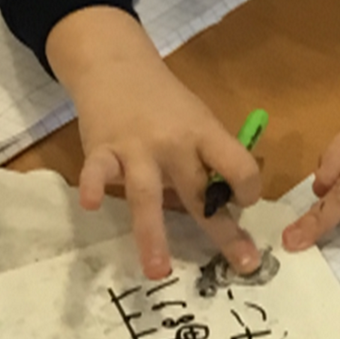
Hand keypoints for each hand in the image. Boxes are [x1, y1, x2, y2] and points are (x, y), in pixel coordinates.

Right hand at [48, 7, 262, 283]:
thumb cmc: (164, 102)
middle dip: (223, 230)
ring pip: (148, 195)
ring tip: (158, 272)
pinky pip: (97, 170)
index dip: (248, 188)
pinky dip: (92, 185)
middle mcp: (174, 143)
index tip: (244, 203)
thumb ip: (209, 158)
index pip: (238, 165)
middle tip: (243, 264)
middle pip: (201, 192)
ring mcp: (136, 148)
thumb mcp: (198, 120)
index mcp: (204, 134)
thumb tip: (230, 204)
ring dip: (153, 235)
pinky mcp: (102, 149)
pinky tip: (91, 204)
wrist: (117, 66)